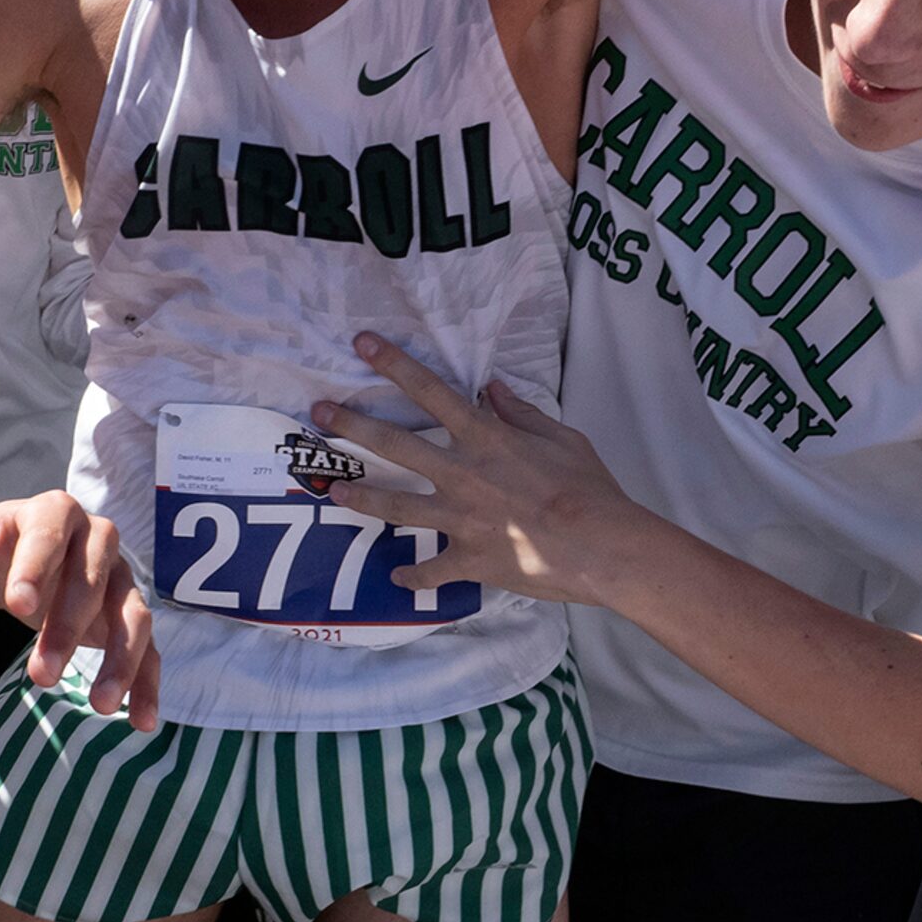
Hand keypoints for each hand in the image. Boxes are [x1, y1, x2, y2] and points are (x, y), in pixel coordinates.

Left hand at [0, 492, 158, 729]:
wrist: (27, 562)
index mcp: (58, 513)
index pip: (49, 535)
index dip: (34, 568)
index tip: (14, 606)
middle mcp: (99, 541)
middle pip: (92, 583)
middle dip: (67, 629)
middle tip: (39, 677)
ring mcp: (121, 581)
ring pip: (133, 617)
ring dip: (120, 661)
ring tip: (99, 706)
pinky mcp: (131, 618)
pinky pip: (150, 650)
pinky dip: (147, 685)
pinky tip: (141, 721)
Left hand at [305, 332, 631, 606]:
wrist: (603, 547)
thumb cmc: (589, 488)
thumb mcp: (562, 438)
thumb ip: (521, 414)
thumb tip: (492, 388)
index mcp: (485, 439)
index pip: (430, 392)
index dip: (394, 364)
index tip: (361, 344)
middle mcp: (462, 474)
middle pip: (396, 444)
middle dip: (352, 425)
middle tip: (318, 412)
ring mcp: (460, 519)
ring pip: (396, 507)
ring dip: (361, 498)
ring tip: (332, 491)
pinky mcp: (468, 559)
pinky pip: (431, 572)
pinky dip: (413, 577)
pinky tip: (397, 578)